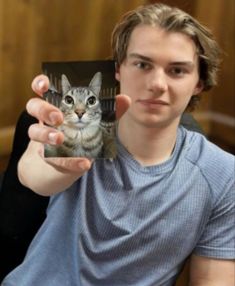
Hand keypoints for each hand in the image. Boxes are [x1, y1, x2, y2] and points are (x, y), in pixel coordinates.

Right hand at [18, 74, 130, 194]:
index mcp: (57, 105)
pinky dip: (71, 161)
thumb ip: (110, 111)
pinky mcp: (48, 157)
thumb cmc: (82, 135)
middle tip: (59, 117)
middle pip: (34, 106)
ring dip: (47, 135)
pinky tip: (84, 163)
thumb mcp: (96, 122)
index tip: (45, 85)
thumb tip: (125, 99)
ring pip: (34, 131)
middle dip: (45, 109)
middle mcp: (46, 119)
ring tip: (61, 139)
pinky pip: (53, 157)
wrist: (69, 163)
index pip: (42, 89)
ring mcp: (43, 138)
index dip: (40, 84)